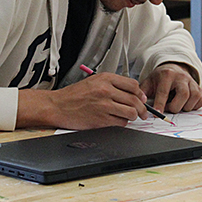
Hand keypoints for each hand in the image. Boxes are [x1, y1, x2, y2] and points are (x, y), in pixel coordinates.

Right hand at [17, 73, 148, 129]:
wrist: (58, 106)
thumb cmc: (73, 95)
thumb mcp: (93, 81)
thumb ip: (111, 85)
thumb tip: (131, 93)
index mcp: (105, 79)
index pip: (132, 84)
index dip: (140, 93)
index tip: (142, 98)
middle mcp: (106, 90)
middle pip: (134, 99)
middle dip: (142, 108)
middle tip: (143, 112)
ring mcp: (104, 105)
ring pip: (131, 112)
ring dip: (133, 116)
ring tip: (130, 117)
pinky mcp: (102, 119)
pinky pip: (121, 122)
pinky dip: (123, 122)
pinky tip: (118, 120)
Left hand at [139, 62, 201, 113]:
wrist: (173, 69)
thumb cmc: (159, 79)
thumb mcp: (148, 82)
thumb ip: (142, 93)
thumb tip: (140, 104)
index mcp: (167, 74)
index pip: (164, 91)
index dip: (160, 105)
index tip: (157, 115)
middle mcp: (182, 77)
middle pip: (183, 94)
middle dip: (175, 107)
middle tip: (168, 109)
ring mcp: (192, 82)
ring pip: (193, 98)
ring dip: (184, 107)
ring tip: (176, 104)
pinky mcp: (200, 88)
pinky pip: (201, 101)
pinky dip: (193, 106)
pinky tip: (185, 104)